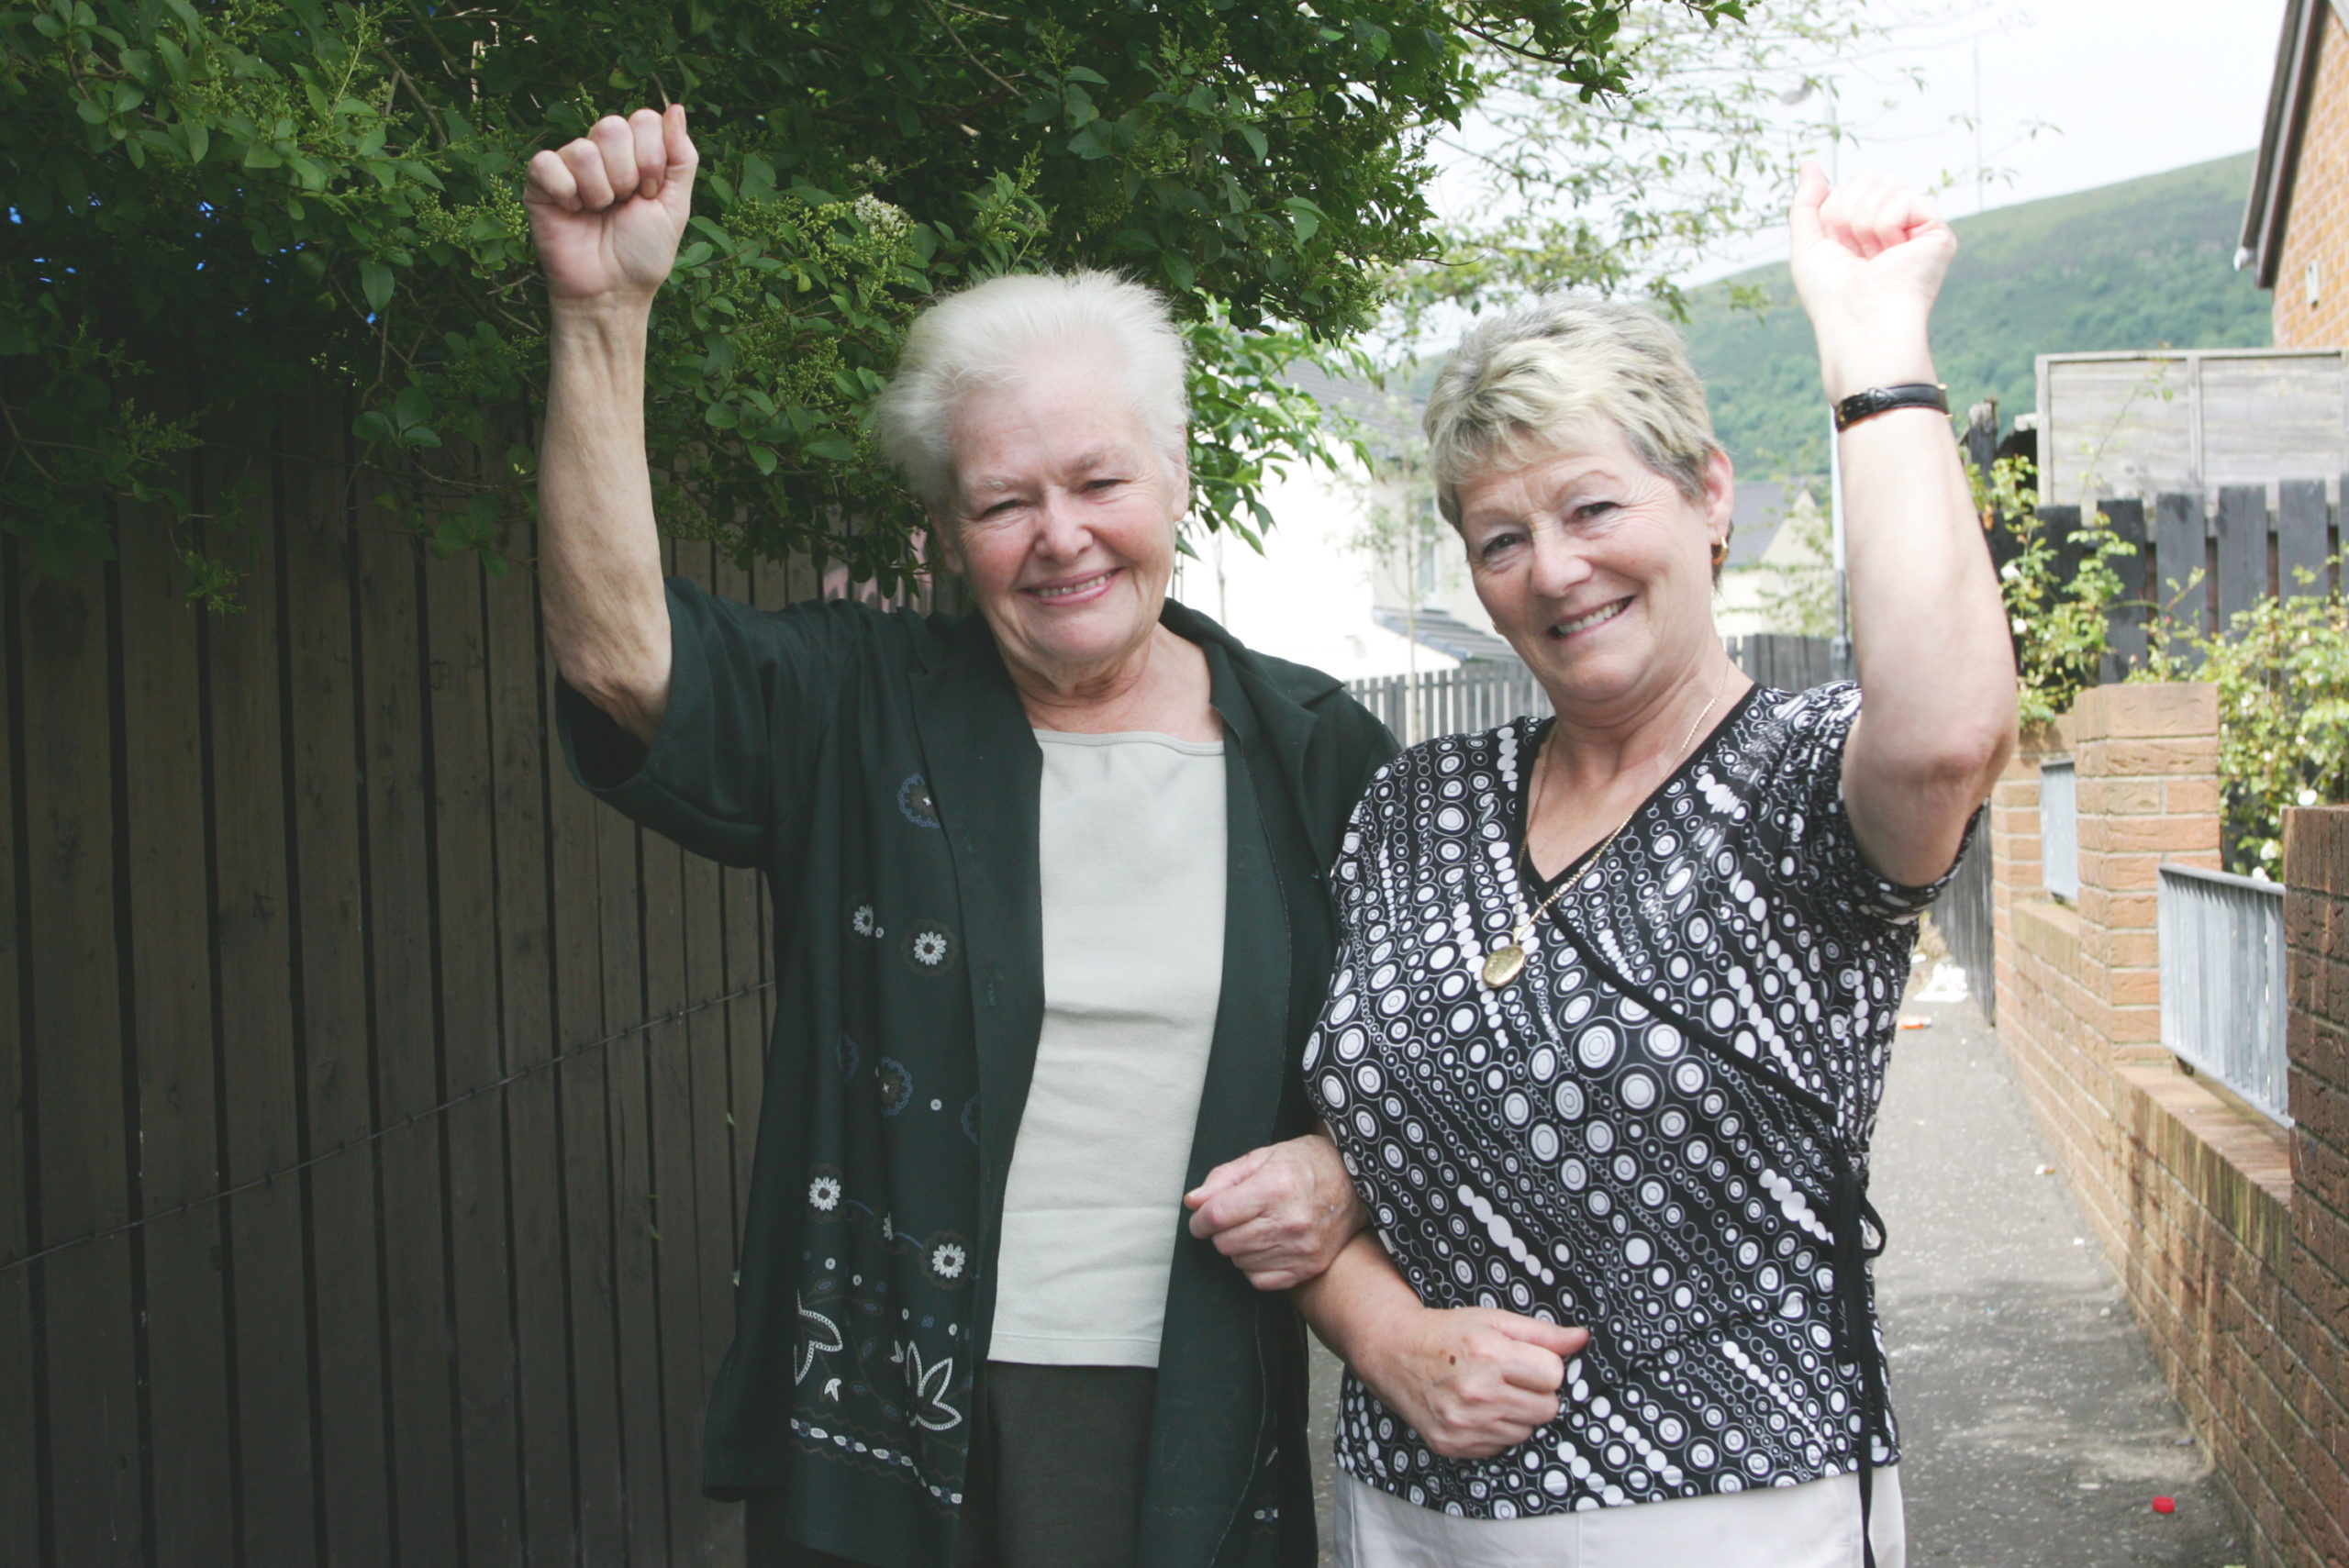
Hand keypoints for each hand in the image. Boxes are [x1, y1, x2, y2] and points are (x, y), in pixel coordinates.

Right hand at [525, 105, 698, 309]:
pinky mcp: (539, 183)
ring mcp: (568, 166)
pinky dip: (566, 192)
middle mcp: (600, 154)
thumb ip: (681, 156)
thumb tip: (676, 107)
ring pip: (584, 149)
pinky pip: (548, 163)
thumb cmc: (643, 252)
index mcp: (633, 154)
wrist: (613, 292)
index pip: (643, 120)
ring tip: (598, 213)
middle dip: (627, 175)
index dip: (652, 159)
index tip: (650, 193)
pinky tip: (572, 212)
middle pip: (612, 127)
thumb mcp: (676, 204)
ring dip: (599, 191)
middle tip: (624, 204)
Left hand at [1184, 1132, 1368, 1291]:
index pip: (1218, 1215)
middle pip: (1226, 1242)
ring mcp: (1301, 1249)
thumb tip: (1193, 1201)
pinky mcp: (1309, 1268)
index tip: (1200, 1218)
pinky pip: (1259, 1280)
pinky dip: (1255, 1265)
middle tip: (1233, 1218)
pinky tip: (1266, 1246)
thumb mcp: (1262, 1158)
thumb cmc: (1306, 1165)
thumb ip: (1223, 1179)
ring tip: (1256, 1227)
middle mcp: (1290, 1221)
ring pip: (1239, 1262)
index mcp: (1276, 1188)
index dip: (1200, 1219)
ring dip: (1238, 1247)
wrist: (1354, 1183)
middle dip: (1220, 1231)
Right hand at [1352, 1306, 1588, 1459]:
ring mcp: (1463, 1423)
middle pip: (1547, 1408)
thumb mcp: (1493, 1320)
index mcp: (1490, 1354)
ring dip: (1516, 1415)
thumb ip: (1541, 1333)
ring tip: (1490, 1392)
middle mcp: (1477, 1391)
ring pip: (1526, 1432)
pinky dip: (1495, 1432)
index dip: (1545, 1367)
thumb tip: (1582, 1339)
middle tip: (1509, 1377)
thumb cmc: (1447, 1333)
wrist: (1392, 1353)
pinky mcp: (1452, 1445)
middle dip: (1535, 1393)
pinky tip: (1475, 1410)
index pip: (1555, 1375)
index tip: (1527, 1361)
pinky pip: (1500, 1448)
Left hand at [1787, 164, 1955, 399]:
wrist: (1856, 323)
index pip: (1848, 186)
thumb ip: (1808, 202)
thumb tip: (1810, 162)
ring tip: (1873, 259)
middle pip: (1867, 177)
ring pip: (1883, 183)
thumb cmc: (1831, 297)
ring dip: (1863, 224)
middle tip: (1855, 254)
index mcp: (1868, 226)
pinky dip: (1884, 227)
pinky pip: (1902, 198)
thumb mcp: (1807, 243)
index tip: (1838, 250)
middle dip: (1846, 213)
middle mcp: (1897, 224)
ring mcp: (1919, 227)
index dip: (1831, 214)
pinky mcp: (1938, 232)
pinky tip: (1892, 255)